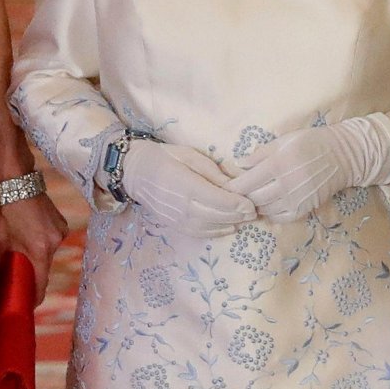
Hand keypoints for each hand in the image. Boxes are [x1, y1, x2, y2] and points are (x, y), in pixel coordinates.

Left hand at [0, 191, 67, 303]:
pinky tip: (28, 235)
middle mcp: (54, 244)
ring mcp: (60, 232)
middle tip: (16, 276)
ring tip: (20, 250)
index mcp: (39, 251)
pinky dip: (40, 243)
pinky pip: (50, 241)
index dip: (33, 297)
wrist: (18, 180)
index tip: (25, 304)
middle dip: (31, 274)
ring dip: (35, 256)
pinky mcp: (61, 224)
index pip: (41, 284)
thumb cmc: (5, 209)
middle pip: (44, 269)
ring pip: (47, 254)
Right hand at [124, 140, 255, 236]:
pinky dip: (216, 232)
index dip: (237, 204)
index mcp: (185, 184)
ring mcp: (176, 218)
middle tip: (254, 213)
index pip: (217, 199)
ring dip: (229, 225)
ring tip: (245, 220)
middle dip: (238, 216)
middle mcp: (181, 205)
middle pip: (216, 215)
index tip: (251, 204)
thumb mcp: (190, 155)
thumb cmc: (165, 157)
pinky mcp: (173, 224)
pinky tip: (228, 227)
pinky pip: (198, 233)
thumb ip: (212, 171)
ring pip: (209, 227)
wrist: (135, 172)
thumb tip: (234, 185)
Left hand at [235, 116, 389, 223]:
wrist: (343, 156)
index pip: (245, 182)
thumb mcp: (283, 141)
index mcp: (278, 163)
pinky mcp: (304, 208)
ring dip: (253, 206)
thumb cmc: (310, 143)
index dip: (231, 187)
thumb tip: (238, 164)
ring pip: (264, 209)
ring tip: (248, 200)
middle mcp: (286, 184)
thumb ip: (260, 154)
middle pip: (252, 199)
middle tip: (232, 196)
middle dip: (240, 198)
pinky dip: (268, 213)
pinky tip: (266, 205)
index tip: (223, 187)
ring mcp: (296, 198)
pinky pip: (279, 217)